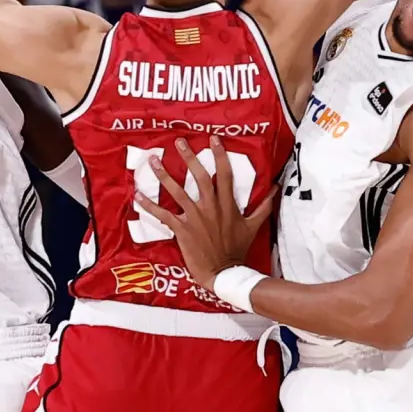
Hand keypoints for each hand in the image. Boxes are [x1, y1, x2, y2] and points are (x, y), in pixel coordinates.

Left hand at [133, 137, 275, 293]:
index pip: (224, 174)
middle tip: (179, 141)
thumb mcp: (254, 226)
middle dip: (189, 157)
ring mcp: (194, 217)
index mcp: (227, 204)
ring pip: (177, 191)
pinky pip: (163, 215)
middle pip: (198, 177)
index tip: (213, 139)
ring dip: (163, 175)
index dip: (219, 155)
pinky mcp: (181, 229)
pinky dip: (149, 206)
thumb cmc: (238, 249)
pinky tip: (137, 196)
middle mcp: (210, 207)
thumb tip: (275, 188)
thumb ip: (264, 206)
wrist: (224, 272)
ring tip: (153, 161)